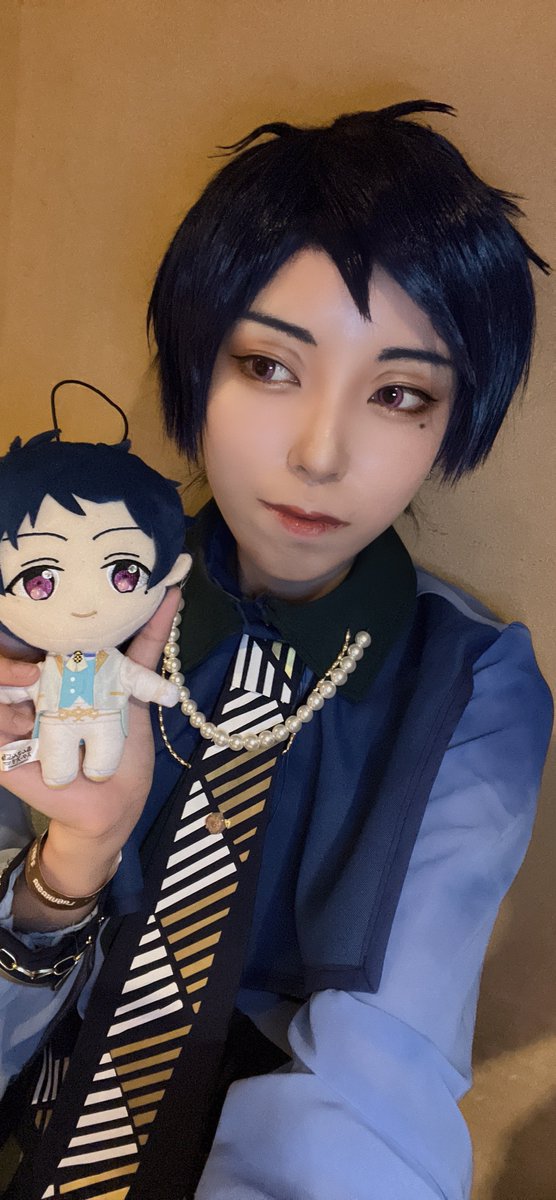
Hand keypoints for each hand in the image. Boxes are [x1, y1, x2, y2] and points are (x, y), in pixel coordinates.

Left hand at [2, 589, 180, 926]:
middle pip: (61, 636)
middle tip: (74, 578)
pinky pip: (143, 653)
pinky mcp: (127, 686)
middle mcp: (61, 678)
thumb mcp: (14, 770)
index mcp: (30, 695)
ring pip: (104, 637)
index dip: (12, 659)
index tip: (27, 675)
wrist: (102, 813)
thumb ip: (1, 748)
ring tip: (129, 570)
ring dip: (118, 605)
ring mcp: (95, 678)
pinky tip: (169, 597)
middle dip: (64, 610)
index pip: (15, 661)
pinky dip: (156, 626)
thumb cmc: (54, 794)